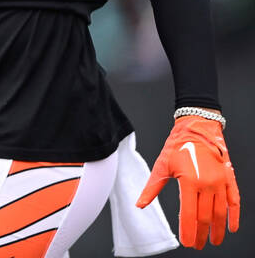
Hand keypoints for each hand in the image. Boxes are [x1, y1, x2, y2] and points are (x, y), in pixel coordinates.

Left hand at [137, 115, 239, 248]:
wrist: (198, 129)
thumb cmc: (178, 146)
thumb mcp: (161, 166)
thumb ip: (152, 188)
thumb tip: (140, 204)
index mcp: (189, 182)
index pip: (189, 214)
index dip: (188, 231)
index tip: (187, 243)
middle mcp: (207, 184)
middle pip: (205, 217)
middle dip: (201, 234)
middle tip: (197, 245)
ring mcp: (220, 182)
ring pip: (220, 212)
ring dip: (217, 230)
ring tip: (214, 241)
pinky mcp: (229, 179)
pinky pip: (234, 201)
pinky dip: (234, 216)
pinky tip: (231, 227)